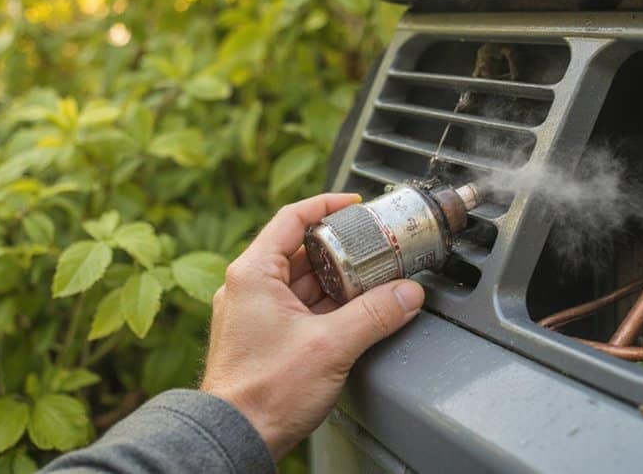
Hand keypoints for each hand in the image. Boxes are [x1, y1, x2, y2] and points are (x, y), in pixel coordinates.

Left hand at [199, 193, 424, 459]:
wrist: (235, 437)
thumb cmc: (262, 394)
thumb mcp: (330, 346)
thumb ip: (374, 315)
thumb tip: (407, 294)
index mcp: (254, 273)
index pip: (292, 218)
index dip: (326, 205)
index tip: (354, 204)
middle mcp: (249, 287)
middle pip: (302, 250)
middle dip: (342, 247)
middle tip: (374, 245)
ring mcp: (255, 313)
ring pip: (304, 281)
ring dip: (338, 278)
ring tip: (373, 277)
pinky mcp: (263, 337)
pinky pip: (301, 306)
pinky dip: (328, 303)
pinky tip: (355, 311)